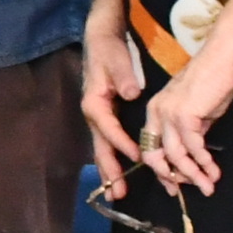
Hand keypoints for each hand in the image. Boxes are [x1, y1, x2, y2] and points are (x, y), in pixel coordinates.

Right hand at [79, 0, 139, 197]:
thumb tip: (130, 92)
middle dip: (110, 171)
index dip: (123, 144)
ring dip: (110, 171)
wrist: (100, 39)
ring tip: (117, 192)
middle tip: (118, 193)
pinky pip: (108, 143)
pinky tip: (120, 173)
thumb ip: (123, 77)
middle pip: (101, 147)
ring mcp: (98, 118)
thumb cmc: (108, 50)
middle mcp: (93, 114)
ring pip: (103, 148)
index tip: (140, 157)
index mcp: (94, 103)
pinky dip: (114, 160)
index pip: (109, 129)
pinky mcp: (105, 118)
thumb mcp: (116, 59)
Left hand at [137, 40, 232, 196]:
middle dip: (172, 177)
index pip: (149, 147)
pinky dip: (203, 162)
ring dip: (193, 174)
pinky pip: (192, 147)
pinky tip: (213, 169)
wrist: (222, 58)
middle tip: (191, 188)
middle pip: (154, 156)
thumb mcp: (197, 110)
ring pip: (175, 155)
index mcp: (155, 111)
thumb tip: (195, 152)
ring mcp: (168, 114)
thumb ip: (191, 130)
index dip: (161, 169)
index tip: (174, 184)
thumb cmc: (212, 80)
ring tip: (209, 185)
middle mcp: (156, 113)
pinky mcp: (185, 114)